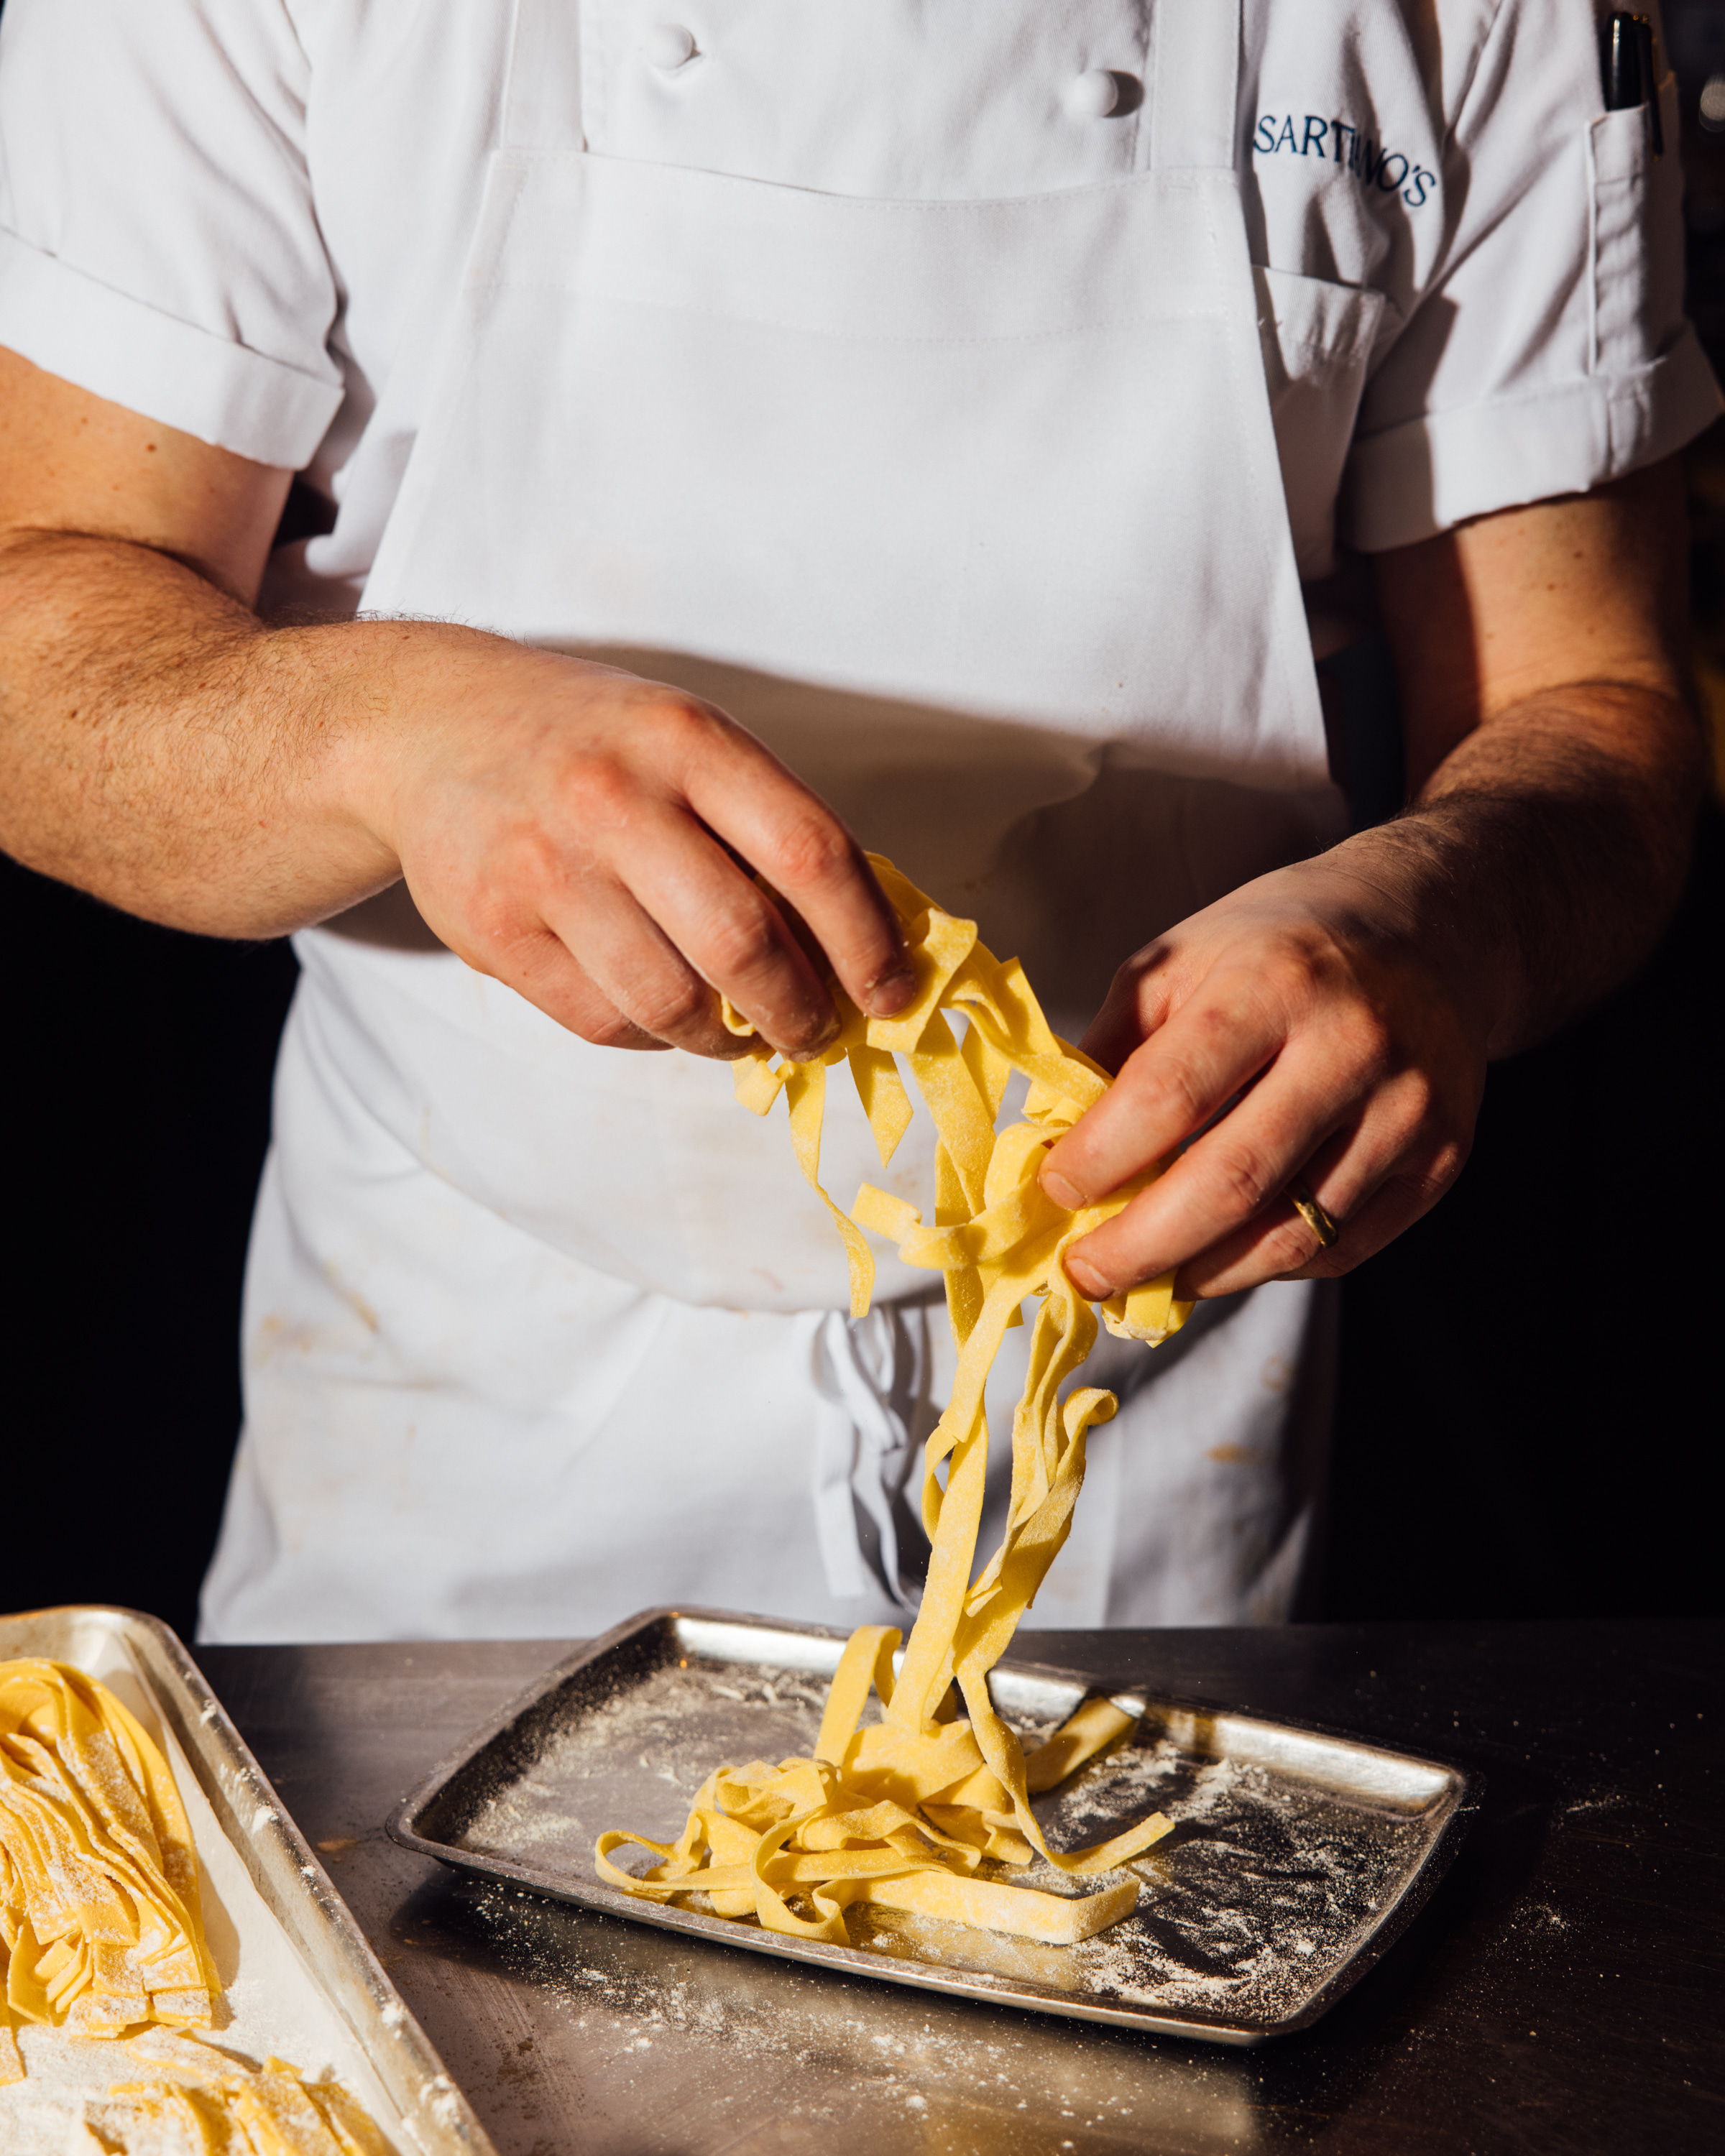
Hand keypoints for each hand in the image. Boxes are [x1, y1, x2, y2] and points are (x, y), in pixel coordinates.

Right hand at [359, 636, 917, 1058]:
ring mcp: (547, 867)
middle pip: (743, 943)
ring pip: (672, 1001)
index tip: (892, 993)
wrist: (430, 728)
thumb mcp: (687, 742)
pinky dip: (654, 1037)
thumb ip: (769, 828)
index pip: (810, 855)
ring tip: (743, 1033)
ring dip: (727, 1039)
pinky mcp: (495, 929)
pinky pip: (604, 1022)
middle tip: (816, 1032)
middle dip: (801, 1012)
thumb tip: (864, 947)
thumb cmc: (590, 744)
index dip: (867, 942)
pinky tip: (665, 1015)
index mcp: (688, 742)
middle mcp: (615, 798)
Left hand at [1037, 836, 1497, 1297]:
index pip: (1169, 1095)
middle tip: (1082, 1275)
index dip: (1098, 1160)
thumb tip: (1056, 1151)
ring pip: (1289, 1237)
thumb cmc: (1281, 946)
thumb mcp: (1182, 960)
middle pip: (1230, 1184)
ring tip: (1145, 1279)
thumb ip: (1116, 1049)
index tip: (1052, 1193)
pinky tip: (1223, 1252)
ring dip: (1200, 1274)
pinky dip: (1265, 1264)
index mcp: (1273, 982)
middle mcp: (1351, 1046)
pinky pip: (1338, 1247)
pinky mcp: (1440, 1160)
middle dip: (1138, 1248)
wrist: (1433, 929)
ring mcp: (1408, 1110)